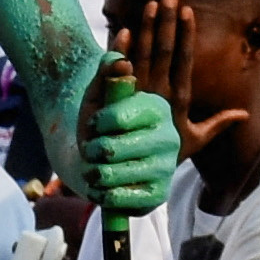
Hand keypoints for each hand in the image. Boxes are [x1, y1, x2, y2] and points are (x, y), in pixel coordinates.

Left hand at [78, 67, 179, 224]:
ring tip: (98, 167)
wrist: (101, 160)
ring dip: (93, 172)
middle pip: (109, 149)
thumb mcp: (99, 93)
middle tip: (96, 149)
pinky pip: (117, 198)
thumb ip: (106, 71)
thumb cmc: (99, 124)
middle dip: (91, 150)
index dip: (94, 124)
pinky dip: (100, 193)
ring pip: (109, 174)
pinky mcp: (157, 195)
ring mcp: (166, 169)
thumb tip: (120, 61)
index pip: (113, 119)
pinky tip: (105, 186)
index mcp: (158, 109)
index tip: (96, 124)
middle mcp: (168, 138)